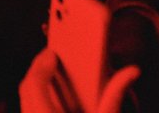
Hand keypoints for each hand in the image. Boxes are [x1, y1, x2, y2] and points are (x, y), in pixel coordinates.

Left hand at [19, 48, 139, 112]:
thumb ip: (114, 97)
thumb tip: (131, 70)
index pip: (33, 85)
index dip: (40, 65)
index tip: (51, 51)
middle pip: (27, 93)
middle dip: (38, 74)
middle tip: (53, 59)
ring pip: (28, 106)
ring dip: (38, 91)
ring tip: (55, 76)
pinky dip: (40, 106)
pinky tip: (57, 103)